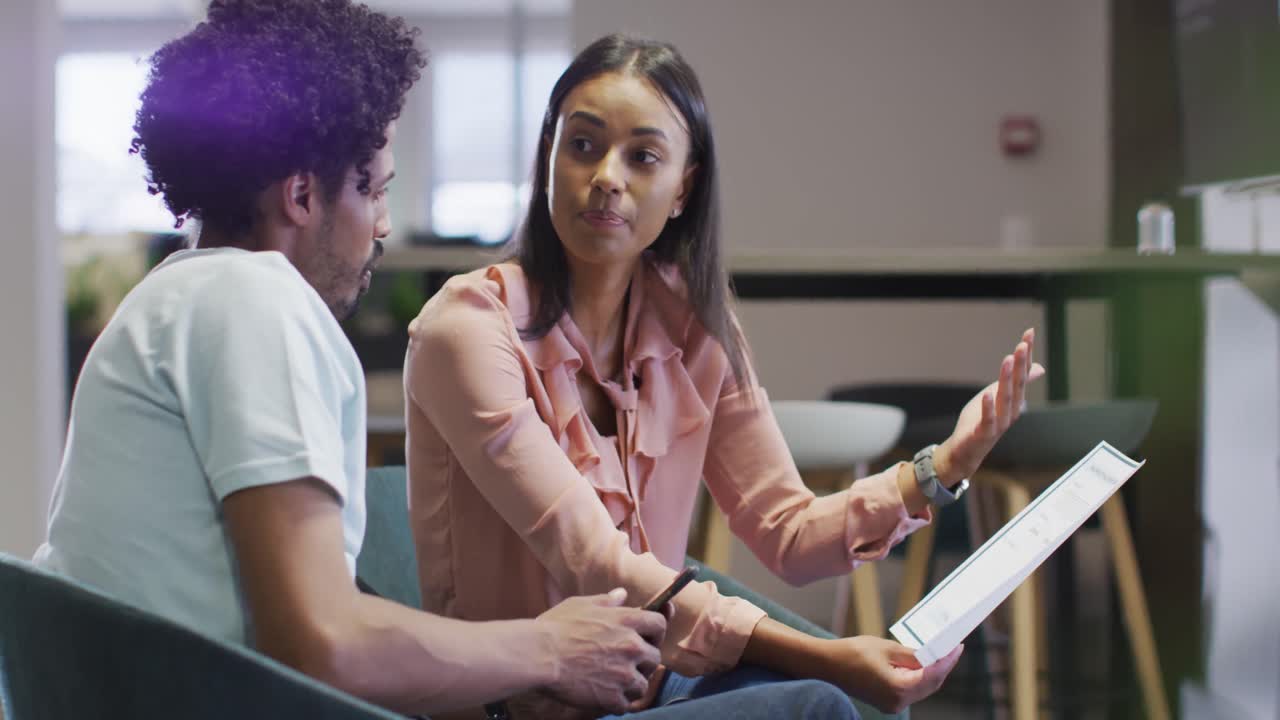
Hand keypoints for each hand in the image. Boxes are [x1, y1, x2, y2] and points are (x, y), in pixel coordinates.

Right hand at [535, 589, 665, 714]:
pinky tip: (602, 695)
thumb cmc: (556, 627)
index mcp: (627, 620)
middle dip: (642, 661)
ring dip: (630, 684)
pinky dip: (616, 702)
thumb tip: (622, 594)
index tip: (646, 638)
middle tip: (624, 663)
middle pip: (654, 657)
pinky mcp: (613, 697)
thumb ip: (607, 601)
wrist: (539, 655)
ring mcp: (624, 674)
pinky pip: (626, 704)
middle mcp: (632, 646)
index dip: (654, 632)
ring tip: (612, 682)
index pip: (659, 625)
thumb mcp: (581, 605)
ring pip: (642, 684)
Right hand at [822, 636, 963, 713]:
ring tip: (940, 653)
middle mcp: (897, 702)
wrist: (827, 665)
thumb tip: (935, 655)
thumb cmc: (853, 653)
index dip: (947, 660)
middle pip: (930, 685)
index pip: (932, 675)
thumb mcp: (887, 648)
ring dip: (931, 672)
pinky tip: (922, 663)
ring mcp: (892, 704)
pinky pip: (910, 690)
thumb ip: (913, 655)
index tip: (958, 647)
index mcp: (898, 688)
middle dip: (942, 667)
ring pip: (921, 688)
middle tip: (952, 648)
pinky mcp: (887, 701)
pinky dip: (918, 677)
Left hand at [936, 328, 1045, 484]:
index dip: (1026, 354)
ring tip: (1008, 359)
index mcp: (1014, 400)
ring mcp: (998, 422)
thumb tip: (1038, 366)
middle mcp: (1011, 410)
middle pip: (1018, 384)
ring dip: (1007, 379)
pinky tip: (988, 394)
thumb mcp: (999, 397)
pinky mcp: (983, 433)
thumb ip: (1016, 382)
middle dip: (1021, 364)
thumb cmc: (982, 422)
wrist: (966, 451)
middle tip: (1022, 344)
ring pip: (1005, 399)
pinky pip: (988, 419)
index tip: (1029, 333)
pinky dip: (988, 407)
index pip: (1023, 373)